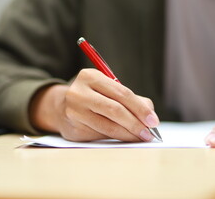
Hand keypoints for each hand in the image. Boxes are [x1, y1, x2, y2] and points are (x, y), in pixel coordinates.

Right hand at [30, 69, 158, 141]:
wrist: (61, 107)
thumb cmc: (93, 96)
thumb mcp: (109, 89)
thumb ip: (131, 99)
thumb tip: (150, 113)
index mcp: (90, 76)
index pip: (122, 93)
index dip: (140, 108)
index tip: (153, 120)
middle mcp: (79, 92)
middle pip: (115, 110)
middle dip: (136, 123)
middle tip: (149, 133)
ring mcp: (74, 112)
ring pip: (108, 126)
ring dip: (128, 134)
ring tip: (141, 137)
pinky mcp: (73, 129)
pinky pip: (101, 135)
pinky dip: (116, 138)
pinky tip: (125, 138)